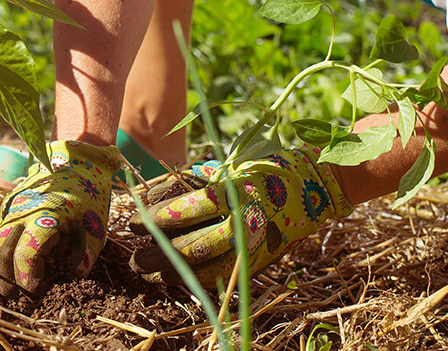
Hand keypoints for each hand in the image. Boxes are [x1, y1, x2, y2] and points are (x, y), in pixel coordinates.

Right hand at [0, 140, 121, 294]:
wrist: (73, 159)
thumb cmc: (88, 193)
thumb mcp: (95, 223)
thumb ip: (86, 252)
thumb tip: (76, 275)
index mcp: (45, 216)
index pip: (25, 254)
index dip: (26, 278)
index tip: (34, 292)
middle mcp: (22, 211)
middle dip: (1, 277)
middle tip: (11, 295)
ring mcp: (12, 206)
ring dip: (1, 265)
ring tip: (13, 281)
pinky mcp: (9, 204)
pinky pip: (1, 231)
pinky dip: (6, 249)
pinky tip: (20, 259)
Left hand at [129, 147, 352, 285]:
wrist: (315, 185)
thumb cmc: (263, 169)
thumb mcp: (225, 168)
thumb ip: (188, 182)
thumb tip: (146, 195)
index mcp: (235, 192)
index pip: (187, 209)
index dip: (155, 216)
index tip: (132, 220)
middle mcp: (244, 221)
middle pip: (191, 245)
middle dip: (157, 253)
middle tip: (134, 255)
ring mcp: (254, 245)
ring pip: (204, 266)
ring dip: (171, 271)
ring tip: (148, 271)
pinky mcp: (260, 260)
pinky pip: (222, 276)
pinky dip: (196, 279)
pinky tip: (177, 278)